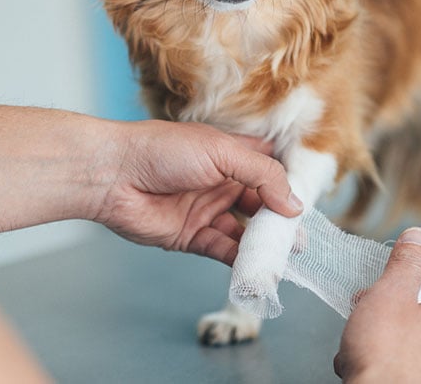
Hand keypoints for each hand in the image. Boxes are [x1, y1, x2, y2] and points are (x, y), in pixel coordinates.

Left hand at [94, 120, 302, 264]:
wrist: (112, 175)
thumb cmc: (163, 150)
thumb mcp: (222, 152)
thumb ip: (263, 175)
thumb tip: (294, 204)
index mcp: (230, 154)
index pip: (269, 170)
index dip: (287, 185)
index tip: (308, 204)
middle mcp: (221, 182)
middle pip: (261, 205)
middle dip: (280, 223)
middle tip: (300, 241)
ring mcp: (207, 210)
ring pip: (244, 232)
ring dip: (262, 246)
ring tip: (284, 260)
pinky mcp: (191, 236)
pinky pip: (223, 250)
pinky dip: (240, 262)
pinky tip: (256, 269)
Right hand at [334, 228, 420, 382]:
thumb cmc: (386, 360)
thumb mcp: (391, 295)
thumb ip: (408, 263)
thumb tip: (420, 239)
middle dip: (404, 295)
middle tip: (381, 293)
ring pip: (420, 334)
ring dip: (390, 324)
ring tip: (364, 327)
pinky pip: (410, 360)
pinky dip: (387, 352)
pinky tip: (362, 354)